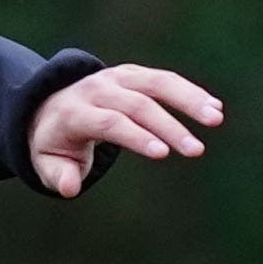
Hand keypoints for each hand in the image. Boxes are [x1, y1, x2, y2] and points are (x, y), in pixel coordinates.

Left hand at [30, 65, 222, 197]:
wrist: (49, 108)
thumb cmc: (54, 143)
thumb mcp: (46, 162)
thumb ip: (58, 175)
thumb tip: (69, 189)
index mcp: (74, 113)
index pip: (108, 123)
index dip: (136, 136)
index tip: (163, 153)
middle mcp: (96, 90)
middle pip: (137, 105)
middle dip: (168, 127)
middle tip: (196, 150)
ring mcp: (115, 78)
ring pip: (156, 84)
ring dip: (188, 100)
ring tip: (215, 119)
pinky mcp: (132, 74)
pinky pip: (164, 79)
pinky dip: (189, 92)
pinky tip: (214, 108)